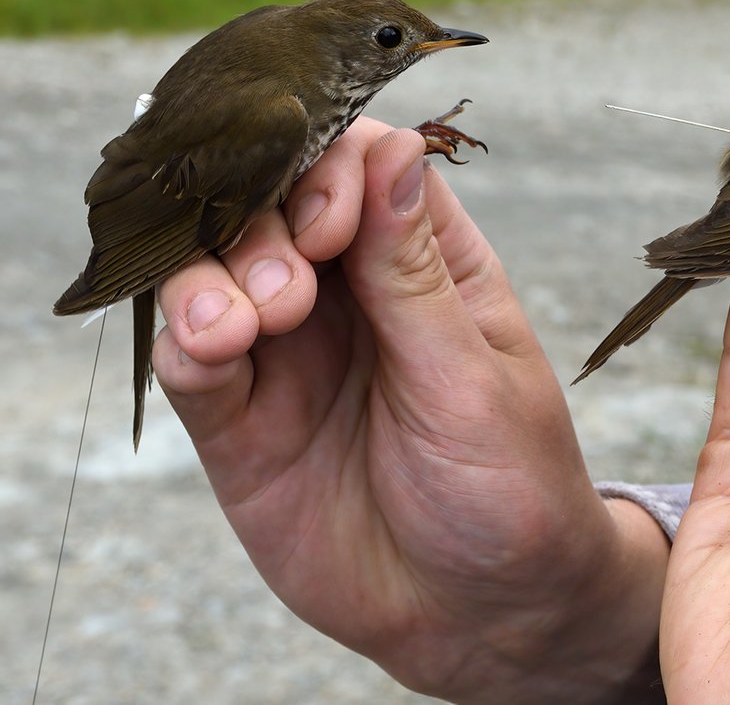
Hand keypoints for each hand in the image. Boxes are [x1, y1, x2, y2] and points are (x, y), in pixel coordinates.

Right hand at [153, 118, 667, 703]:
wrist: (483, 612)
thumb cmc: (510, 487)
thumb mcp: (473, 378)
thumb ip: (415, 274)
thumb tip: (395, 148)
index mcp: (427, 263)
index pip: (361, 164)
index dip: (330, 172)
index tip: (330, 226)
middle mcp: (352, 295)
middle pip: (274, 204)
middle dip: (264, 226)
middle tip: (289, 293)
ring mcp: (293, 354)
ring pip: (217, 270)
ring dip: (214, 276)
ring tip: (246, 326)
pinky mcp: (244, 421)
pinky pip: (193, 360)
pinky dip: (186, 339)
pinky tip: (211, 348)